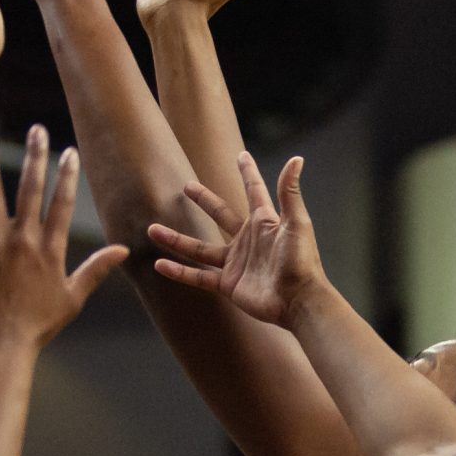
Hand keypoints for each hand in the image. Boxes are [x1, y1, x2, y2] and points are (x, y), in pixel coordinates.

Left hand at [0, 127, 128, 350]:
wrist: (3, 345)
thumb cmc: (39, 325)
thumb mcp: (73, 297)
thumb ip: (96, 269)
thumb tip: (123, 252)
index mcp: (50, 250)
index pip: (61, 203)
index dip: (66, 176)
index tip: (69, 152)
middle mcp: (24, 241)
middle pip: (31, 189)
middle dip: (34, 156)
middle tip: (36, 130)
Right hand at [147, 151, 329, 327]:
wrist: (299, 301)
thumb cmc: (302, 261)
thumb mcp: (296, 223)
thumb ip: (289, 192)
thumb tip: (296, 159)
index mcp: (264, 222)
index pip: (253, 191)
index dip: (248, 173)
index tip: (240, 155)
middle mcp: (247, 240)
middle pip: (220, 215)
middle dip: (204, 200)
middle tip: (187, 186)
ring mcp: (236, 263)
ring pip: (199, 248)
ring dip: (176, 239)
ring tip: (152, 229)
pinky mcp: (229, 284)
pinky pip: (199, 276)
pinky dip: (179, 272)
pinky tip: (159, 264)